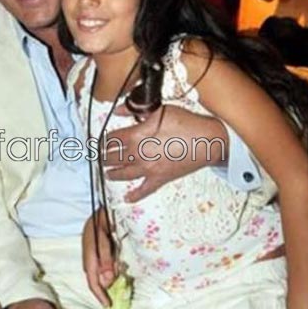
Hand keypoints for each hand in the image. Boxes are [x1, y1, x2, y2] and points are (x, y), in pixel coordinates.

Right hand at [83, 212, 115, 306]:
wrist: (101, 210)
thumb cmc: (102, 222)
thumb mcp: (104, 239)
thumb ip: (106, 259)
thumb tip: (108, 280)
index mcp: (89, 258)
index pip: (93, 283)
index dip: (100, 296)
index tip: (109, 305)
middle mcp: (90, 260)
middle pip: (97, 281)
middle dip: (107, 289)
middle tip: (119, 293)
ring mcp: (93, 258)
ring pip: (101, 275)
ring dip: (111, 280)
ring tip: (120, 278)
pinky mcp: (98, 255)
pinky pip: (105, 268)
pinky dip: (112, 272)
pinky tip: (118, 268)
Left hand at [103, 104, 227, 201]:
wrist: (208, 140)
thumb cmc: (186, 122)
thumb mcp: (159, 109)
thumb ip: (134, 110)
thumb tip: (117, 110)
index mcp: (135, 136)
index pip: (111, 139)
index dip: (104, 140)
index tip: (100, 141)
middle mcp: (138, 155)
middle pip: (112, 157)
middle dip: (103, 157)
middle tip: (99, 157)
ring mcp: (148, 169)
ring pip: (123, 174)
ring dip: (112, 174)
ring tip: (107, 173)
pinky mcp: (160, 179)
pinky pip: (144, 190)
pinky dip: (135, 195)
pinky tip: (127, 198)